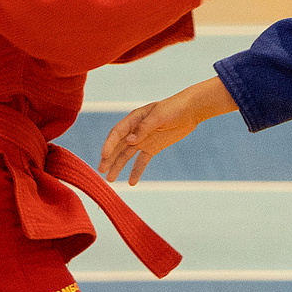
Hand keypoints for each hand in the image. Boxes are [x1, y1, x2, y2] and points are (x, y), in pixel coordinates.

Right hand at [101, 77, 237, 183]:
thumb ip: (144, 128)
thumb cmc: (173, 108)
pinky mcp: (152, 148)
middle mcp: (134, 131)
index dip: (109, 144)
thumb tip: (130, 141)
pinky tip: (132, 182)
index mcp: (133, 119)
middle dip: (109, 158)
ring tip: (110, 179)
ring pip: (126, 155)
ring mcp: (143, 140)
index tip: (104, 156)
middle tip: (101, 170)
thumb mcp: (158, 116)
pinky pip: (141, 161)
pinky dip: (136, 171)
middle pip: (118, 146)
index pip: (117, 133)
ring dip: (118, 166)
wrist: (190, 111)